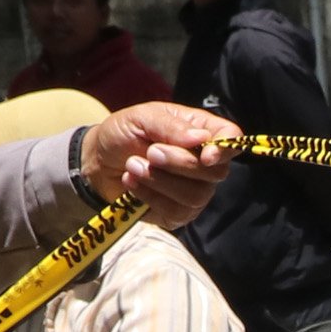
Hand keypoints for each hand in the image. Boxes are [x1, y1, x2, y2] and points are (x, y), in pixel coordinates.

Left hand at [80, 101, 243, 226]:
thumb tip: (201, 139)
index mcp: (201, 132)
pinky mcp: (177, 213)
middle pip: (215, 173)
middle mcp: (204, 164)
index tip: (206, 155)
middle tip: (150, 152)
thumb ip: (170, 127)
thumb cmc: (123, 134)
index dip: (225, 149)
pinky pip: (176, 212)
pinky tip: (132, 183)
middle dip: (179, 164)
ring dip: (160, 181)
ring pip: (195, 195)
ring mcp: (194, 191)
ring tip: (133, 166)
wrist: (98, 162)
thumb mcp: (141, 118)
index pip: (231, 138)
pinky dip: (150, 196)